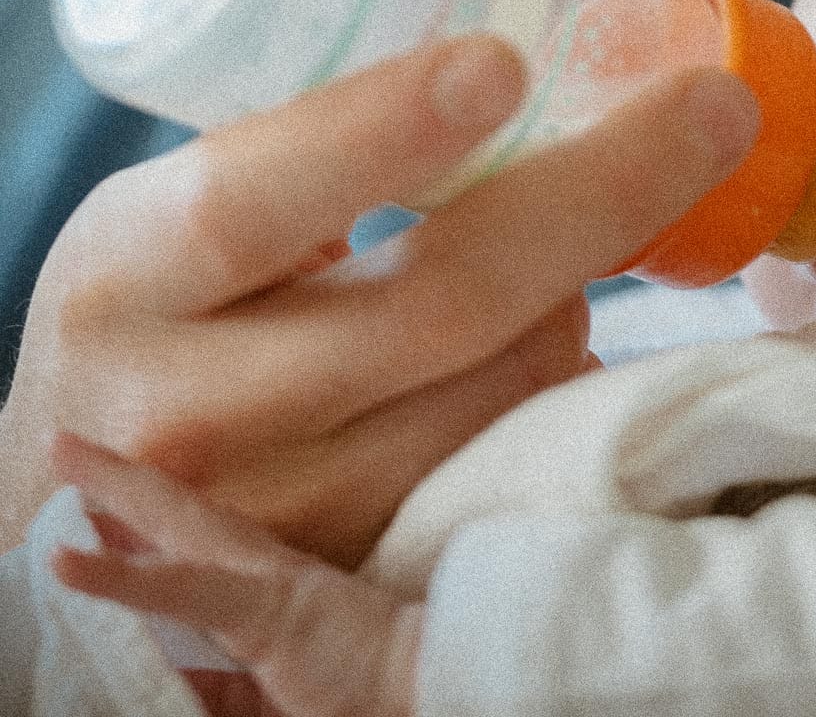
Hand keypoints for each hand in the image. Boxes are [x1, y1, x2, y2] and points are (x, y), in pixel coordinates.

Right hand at [0, 37, 757, 562]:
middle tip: (712, 111)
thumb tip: (522, 41)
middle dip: (599, 193)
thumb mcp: (190, 201)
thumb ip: (317, 144)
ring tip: (571, 238)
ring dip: (577, 293)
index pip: (255, 197)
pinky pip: (503, 455)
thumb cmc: (164, 296)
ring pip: (500, 384)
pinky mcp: (347, 572)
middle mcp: (183, 408)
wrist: (91, 477)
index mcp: (127, 270)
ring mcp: (273, 514)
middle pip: (435, 306)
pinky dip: (551, 376)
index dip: (383, 130)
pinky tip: (545, 326)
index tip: (502, 64)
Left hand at [51, 431, 421, 716]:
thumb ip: (216, 685)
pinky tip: (70, 561)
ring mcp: (266, 581)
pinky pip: (187, 589)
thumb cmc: (357, 690)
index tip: (96, 494)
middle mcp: (260, 570)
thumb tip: (165, 676)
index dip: (140, 516)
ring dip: (119, 492)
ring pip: (178, 527)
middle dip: (120, 481)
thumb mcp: (266, 696)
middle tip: (64, 443)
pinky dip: (123, 576)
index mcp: (261, 590)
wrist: (432, 686)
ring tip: (66, 459)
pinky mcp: (268, 607)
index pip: (188, 545)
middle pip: (177, 513)